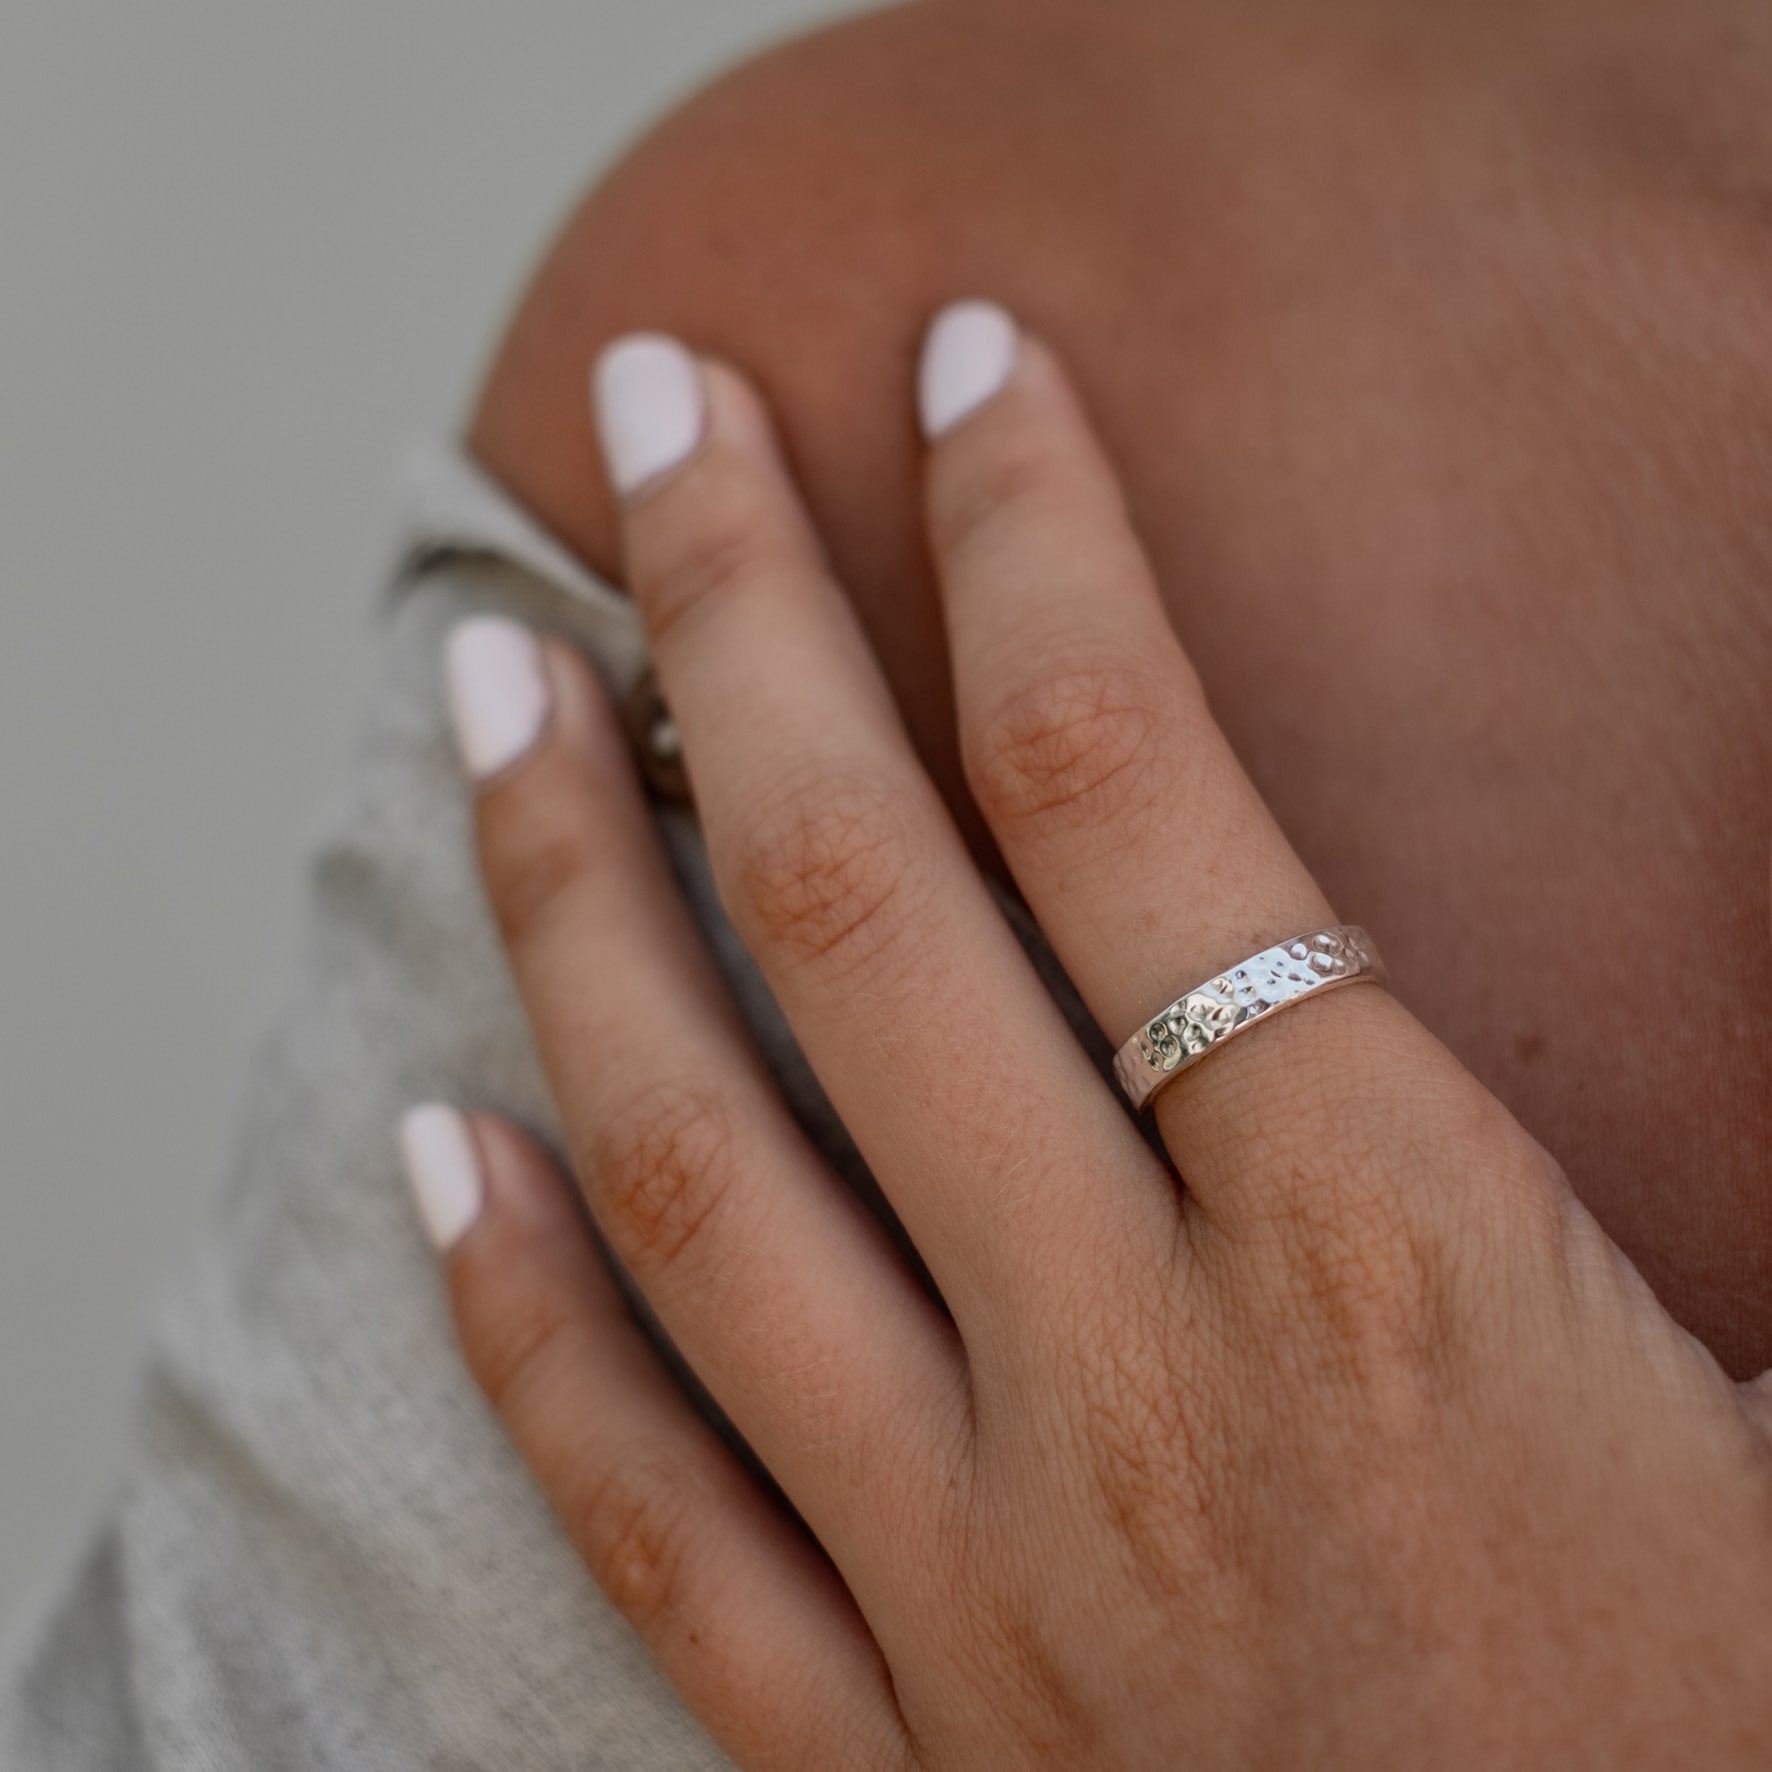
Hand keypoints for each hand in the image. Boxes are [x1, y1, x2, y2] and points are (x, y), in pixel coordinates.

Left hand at [403, 305, 1771, 1768]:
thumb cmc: (1722, 1704)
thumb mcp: (1747, 1358)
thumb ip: (1640, 1074)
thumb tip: (1607, 816)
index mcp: (1398, 1265)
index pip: (1137, 795)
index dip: (1039, 536)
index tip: (964, 361)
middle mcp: (1140, 1395)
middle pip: (868, 921)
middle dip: (747, 620)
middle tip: (653, 407)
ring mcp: (979, 1591)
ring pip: (703, 1177)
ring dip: (567, 903)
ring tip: (495, 694)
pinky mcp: (892, 1757)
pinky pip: (647, 1513)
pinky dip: (525, 1324)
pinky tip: (442, 1149)